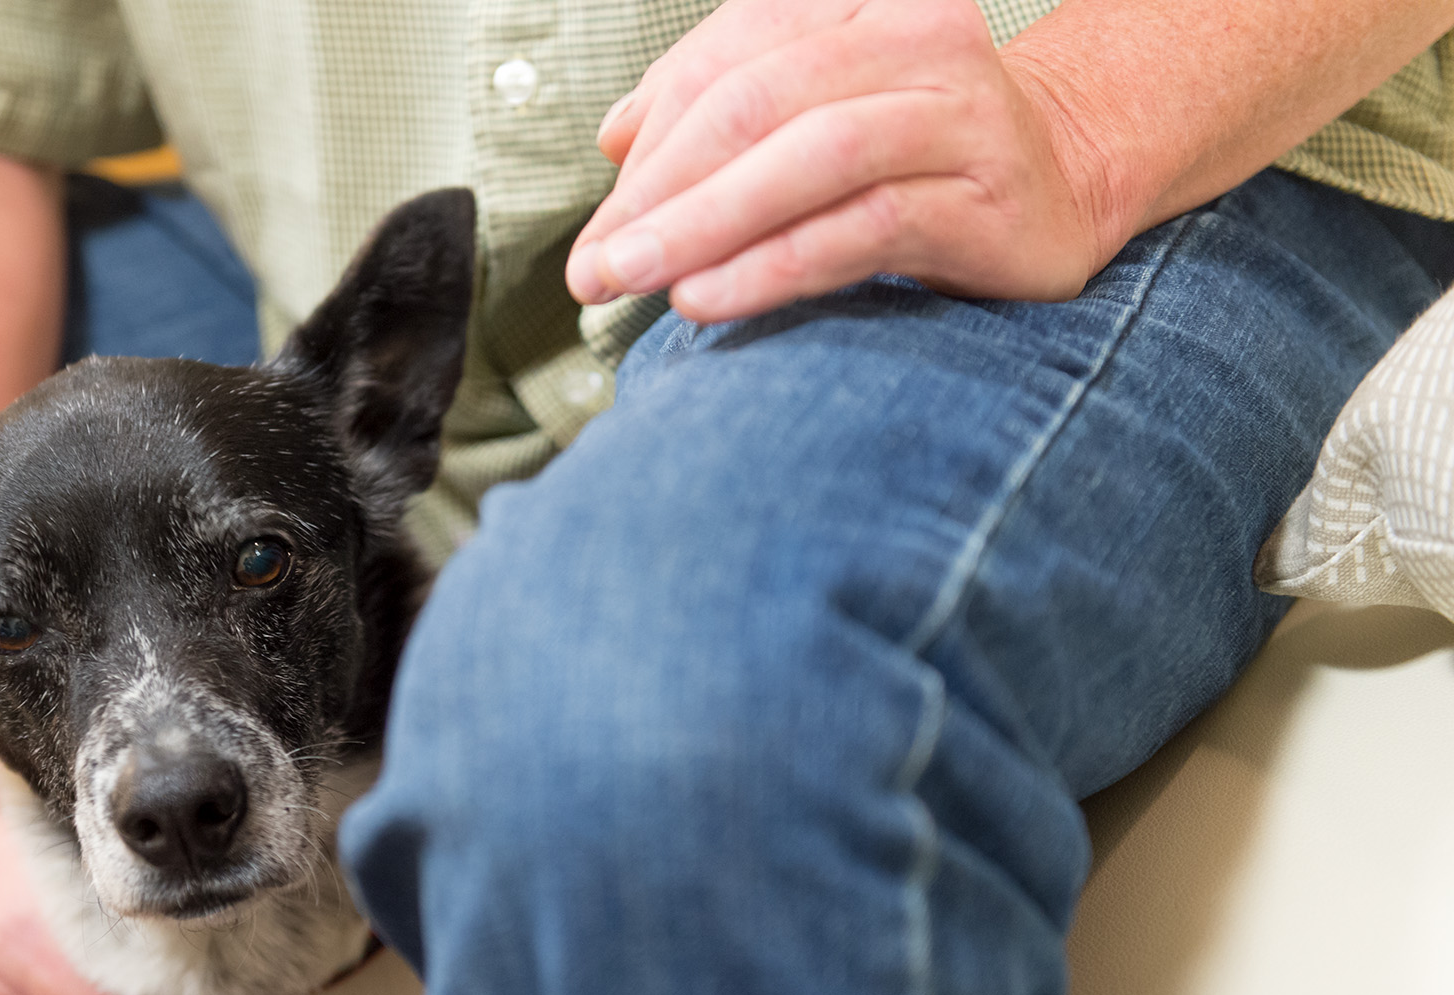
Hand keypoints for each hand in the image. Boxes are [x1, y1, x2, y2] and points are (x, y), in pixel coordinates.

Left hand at [566, 0, 1114, 322]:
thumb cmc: (914, 154)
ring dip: (703, 225)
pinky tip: (707, 299)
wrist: (1066, 184)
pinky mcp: (980, 199)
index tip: (597, 222)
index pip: (732, 49)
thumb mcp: (812, 112)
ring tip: (633, 279)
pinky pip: (856, 228)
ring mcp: (957, 115)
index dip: (652, 130)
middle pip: (757, 101)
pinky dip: (770, 265)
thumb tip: (614, 136)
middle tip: (594, 265)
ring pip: (806, 160)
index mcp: (861, 2)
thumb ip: (719, 107)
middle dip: (659, 190)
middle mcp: (915, 39)